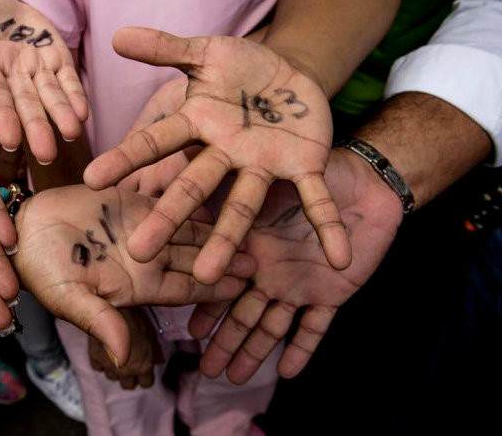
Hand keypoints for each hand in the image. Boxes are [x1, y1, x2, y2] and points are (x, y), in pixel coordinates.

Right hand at [0, 0, 87, 163]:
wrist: (8, 7)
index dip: (3, 117)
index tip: (9, 139)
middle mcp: (15, 77)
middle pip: (27, 105)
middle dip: (37, 128)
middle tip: (46, 154)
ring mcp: (38, 71)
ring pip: (51, 97)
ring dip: (61, 116)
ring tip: (71, 134)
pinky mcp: (59, 61)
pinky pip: (69, 81)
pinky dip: (76, 96)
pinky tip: (83, 113)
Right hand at [13, 185, 254, 365]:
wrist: (22, 231)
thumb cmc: (42, 270)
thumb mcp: (70, 298)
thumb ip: (100, 321)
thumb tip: (123, 355)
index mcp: (137, 283)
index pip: (185, 287)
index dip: (214, 285)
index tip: (245, 284)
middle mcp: (146, 255)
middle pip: (195, 255)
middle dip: (227, 254)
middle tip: (262, 251)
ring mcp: (140, 224)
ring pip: (187, 223)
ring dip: (215, 221)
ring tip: (249, 213)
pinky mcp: (129, 197)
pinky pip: (163, 190)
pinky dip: (186, 186)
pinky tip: (212, 176)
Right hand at [84, 27, 350, 283]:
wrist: (290, 72)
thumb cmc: (242, 67)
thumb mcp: (205, 52)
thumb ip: (164, 48)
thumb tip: (116, 36)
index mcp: (199, 125)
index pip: (155, 142)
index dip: (125, 159)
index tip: (92, 181)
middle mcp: (225, 154)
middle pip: (192, 187)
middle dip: (166, 217)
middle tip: (138, 251)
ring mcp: (263, 165)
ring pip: (241, 206)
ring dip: (226, 239)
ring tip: (207, 275)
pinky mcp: (303, 168)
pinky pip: (316, 201)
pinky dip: (328, 228)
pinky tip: (339, 259)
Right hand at [88, 308, 163, 389]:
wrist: (113, 308)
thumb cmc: (135, 318)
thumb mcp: (150, 334)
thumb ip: (154, 351)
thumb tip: (158, 361)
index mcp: (143, 366)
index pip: (146, 383)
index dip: (146, 376)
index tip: (143, 368)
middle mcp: (126, 370)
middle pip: (128, 385)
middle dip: (130, 376)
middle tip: (130, 364)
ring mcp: (109, 366)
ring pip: (112, 377)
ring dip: (115, 370)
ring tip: (117, 358)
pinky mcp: (95, 358)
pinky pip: (98, 367)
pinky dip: (101, 362)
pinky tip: (105, 353)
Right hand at [188, 148, 401, 383]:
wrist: (368, 183)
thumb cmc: (314, 173)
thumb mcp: (266, 183)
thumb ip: (230, 198)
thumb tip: (183, 195)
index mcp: (249, 246)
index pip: (221, 282)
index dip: (205, 307)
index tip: (187, 332)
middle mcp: (268, 271)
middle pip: (242, 313)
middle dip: (224, 342)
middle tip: (205, 369)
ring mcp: (298, 285)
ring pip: (271, 326)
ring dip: (254, 352)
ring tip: (234, 378)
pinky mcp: (331, 295)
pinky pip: (314, 327)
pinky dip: (302, 349)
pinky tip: (286, 371)